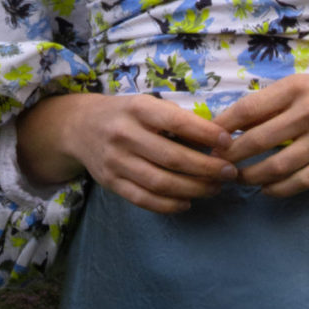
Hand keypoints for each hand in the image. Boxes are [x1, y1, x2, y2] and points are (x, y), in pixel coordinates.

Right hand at [16, 92, 237, 214]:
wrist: (79, 126)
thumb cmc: (125, 114)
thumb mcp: (147, 104)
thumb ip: (176, 119)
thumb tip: (217, 138)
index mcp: (138, 108)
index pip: (177, 122)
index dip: (205, 134)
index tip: (228, 143)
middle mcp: (124, 134)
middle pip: (173, 158)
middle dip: (207, 168)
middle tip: (230, 172)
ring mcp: (116, 161)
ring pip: (161, 183)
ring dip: (194, 189)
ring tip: (214, 188)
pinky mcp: (111, 183)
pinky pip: (144, 199)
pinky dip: (170, 205)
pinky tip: (188, 202)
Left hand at [212, 70, 308, 197]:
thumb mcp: (304, 84)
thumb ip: (273, 102)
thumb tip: (233, 121)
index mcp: (295, 88)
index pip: (248, 109)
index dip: (223, 126)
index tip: (208, 138)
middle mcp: (308, 112)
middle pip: (258, 140)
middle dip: (232, 156)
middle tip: (216, 165)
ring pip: (277, 165)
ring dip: (252, 176)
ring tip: (238, 179)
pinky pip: (302, 181)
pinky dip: (279, 189)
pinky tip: (266, 190)